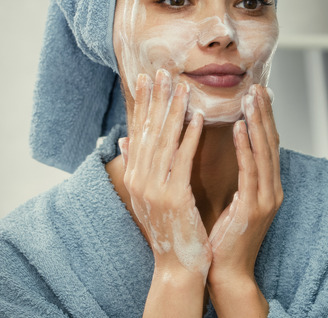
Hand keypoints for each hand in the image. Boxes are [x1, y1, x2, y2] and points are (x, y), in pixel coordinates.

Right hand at [120, 69, 210, 283]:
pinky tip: (198, 118)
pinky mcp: (173, 197)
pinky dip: (190, 137)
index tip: (146, 78)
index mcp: (134, 177)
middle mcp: (139, 180)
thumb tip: (124, 139)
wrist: (178, 263)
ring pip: (165, 142)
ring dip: (174, 111)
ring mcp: (153, 189)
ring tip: (182, 86)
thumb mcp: (147, 195)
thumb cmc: (170, 227)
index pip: (138, 133)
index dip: (142, 104)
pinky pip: (182, 160)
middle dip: (156, 99)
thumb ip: (137, 166)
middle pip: (149, 132)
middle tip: (162, 71)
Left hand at [207, 85, 281, 314]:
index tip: (257, 94)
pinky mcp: (255, 207)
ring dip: (258, 121)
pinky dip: (246, 147)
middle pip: (271, 142)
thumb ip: (234, 177)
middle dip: (264, 113)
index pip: (266, 146)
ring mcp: (267, 198)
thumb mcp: (231, 202)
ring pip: (264, 151)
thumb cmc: (222, 238)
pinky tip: (239, 127)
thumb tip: (225, 155)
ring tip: (250, 97)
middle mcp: (272, 189)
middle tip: (258, 86)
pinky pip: (251, 171)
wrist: (226, 272)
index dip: (263, 119)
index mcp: (266, 187)